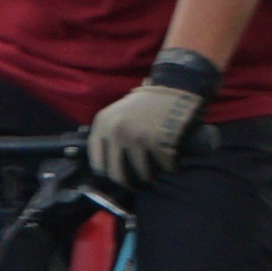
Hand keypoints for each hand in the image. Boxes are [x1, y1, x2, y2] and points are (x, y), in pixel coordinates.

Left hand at [88, 79, 205, 185]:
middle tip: (137, 182)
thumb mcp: (117, 113)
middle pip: (117, 174)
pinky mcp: (157, 141)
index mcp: (103, 124)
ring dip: (150, 176)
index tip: (117, 176)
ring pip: (141, 173)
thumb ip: (107, 136)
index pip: (98, 164)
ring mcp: (137, 137)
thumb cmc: (145, 104)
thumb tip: (104, 169)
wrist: (173, 88)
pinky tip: (169, 161)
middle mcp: (116, 131)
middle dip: (129, 182)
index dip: (108, 174)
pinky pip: (162, 166)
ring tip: (155, 171)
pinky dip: (168, 167)